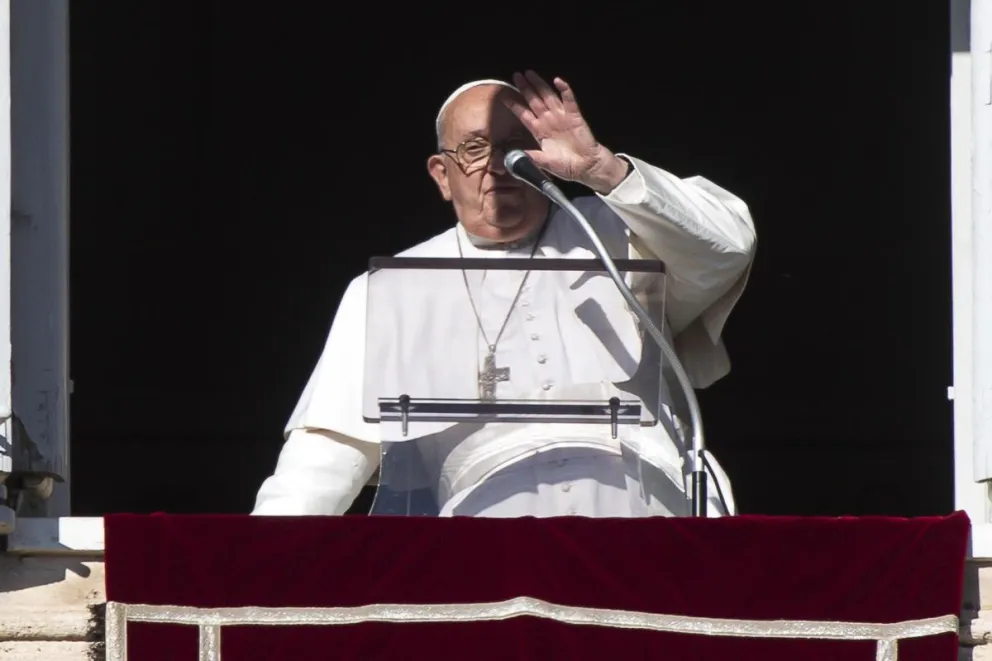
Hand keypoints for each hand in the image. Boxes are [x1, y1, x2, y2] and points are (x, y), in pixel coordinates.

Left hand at [504, 71, 628, 193]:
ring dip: (539, 85)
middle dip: (525, 88)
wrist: (586, 167)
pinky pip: (569, 101)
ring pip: (548, 97)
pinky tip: (558, 81)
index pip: (524, 114)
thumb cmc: (566, 165)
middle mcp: (548, 121)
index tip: (503, 96)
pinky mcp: (574, 116)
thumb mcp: (545, 163)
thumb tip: (516, 155)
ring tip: (530, 74)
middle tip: (516, 76)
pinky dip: (564, 90)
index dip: (514, 105)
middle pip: (534, 101)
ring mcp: (561, 117)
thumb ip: (531, 157)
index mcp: (539, 131)